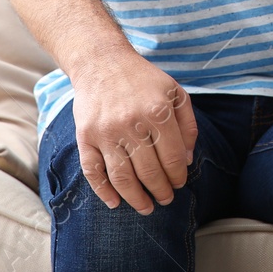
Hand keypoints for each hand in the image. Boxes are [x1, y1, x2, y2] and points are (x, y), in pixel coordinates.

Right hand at [69, 51, 198, 213]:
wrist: (102, 63)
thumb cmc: (143, 80)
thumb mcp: (175, 92)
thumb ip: (187, 125)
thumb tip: (186, 160)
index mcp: (157, 112)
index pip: (171, 157)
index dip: (177, 176)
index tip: (178, 184)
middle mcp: (131, 123)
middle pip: (148, 171)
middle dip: (160, 191)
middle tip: (165, 200)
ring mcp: (106, 132)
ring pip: (122, 177)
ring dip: (135, 199)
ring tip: (146, 208)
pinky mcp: (85, 136)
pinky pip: (93, 171)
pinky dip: (103, 191)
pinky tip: (115, 203)